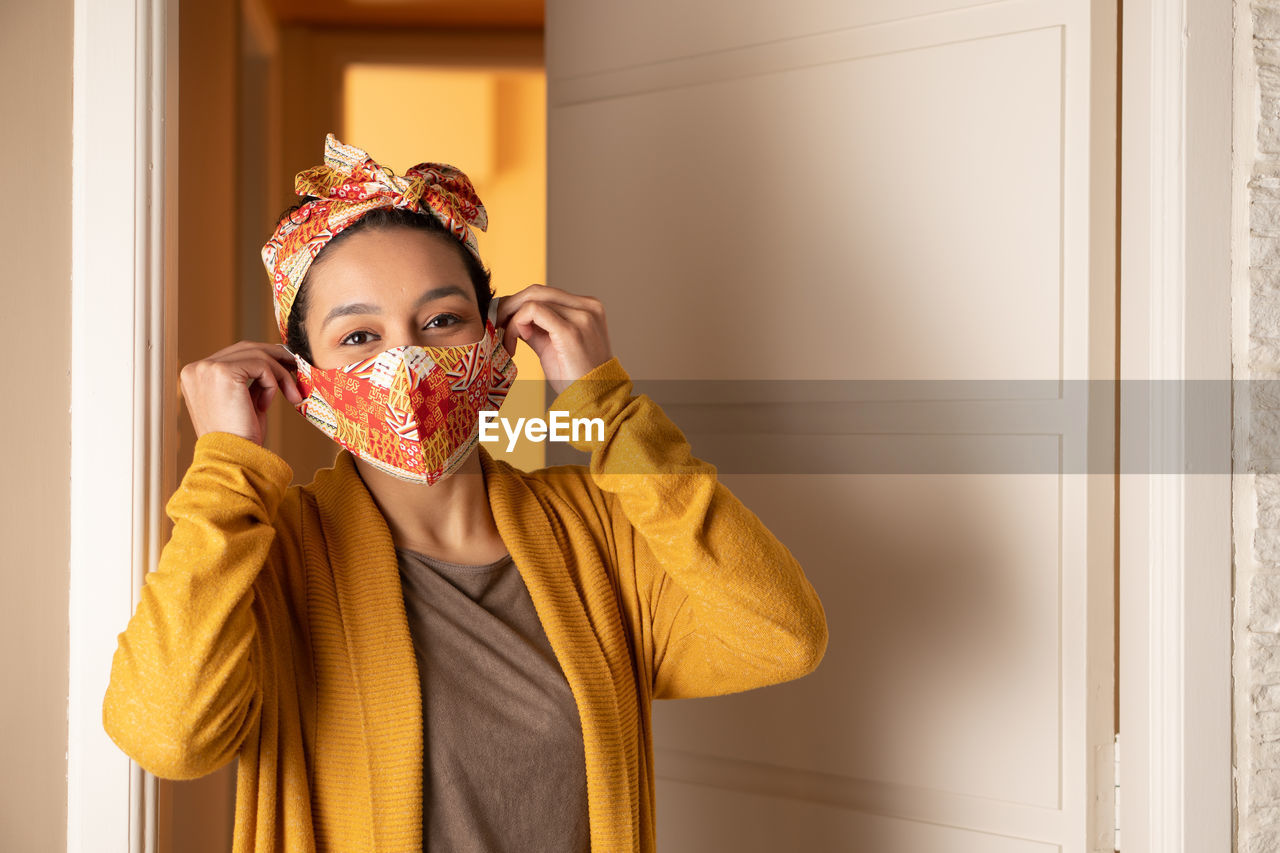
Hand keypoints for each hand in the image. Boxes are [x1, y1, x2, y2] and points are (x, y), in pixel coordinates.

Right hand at [179, 341, 304, 445]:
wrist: (232, 457)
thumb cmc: (239, 437)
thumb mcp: (242, 402)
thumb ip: (250, 381)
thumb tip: (273, 362)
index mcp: (196, 375)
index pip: (236, 354)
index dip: (264, 358)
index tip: (287, 367)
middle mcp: (197, 369)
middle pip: (246, 349)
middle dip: (276, 357)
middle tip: (297, 368)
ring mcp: (207, 369)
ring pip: (258, 356)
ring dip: (281, 374)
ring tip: (292, 394)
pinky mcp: (223, 372)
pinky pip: (262, 366)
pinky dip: (273, 383)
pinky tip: (266, 406)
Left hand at [496, 284, 612, 394]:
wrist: (595, 399)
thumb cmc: (576, 379)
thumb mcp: (553, 347)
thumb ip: (537, 329)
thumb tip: (512, 319)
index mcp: (587, 308)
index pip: (544, 294)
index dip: (518, 304)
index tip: (502, 322)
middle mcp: (587, 307)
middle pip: (537, 291)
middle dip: (509, 306)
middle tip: (494, 325)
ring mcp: (581, 316)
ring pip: (532, 299)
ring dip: (511, 318)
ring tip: (506, 341)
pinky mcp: (570, 330)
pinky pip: (533, 311)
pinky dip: (516, 324)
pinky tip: (514, 343)